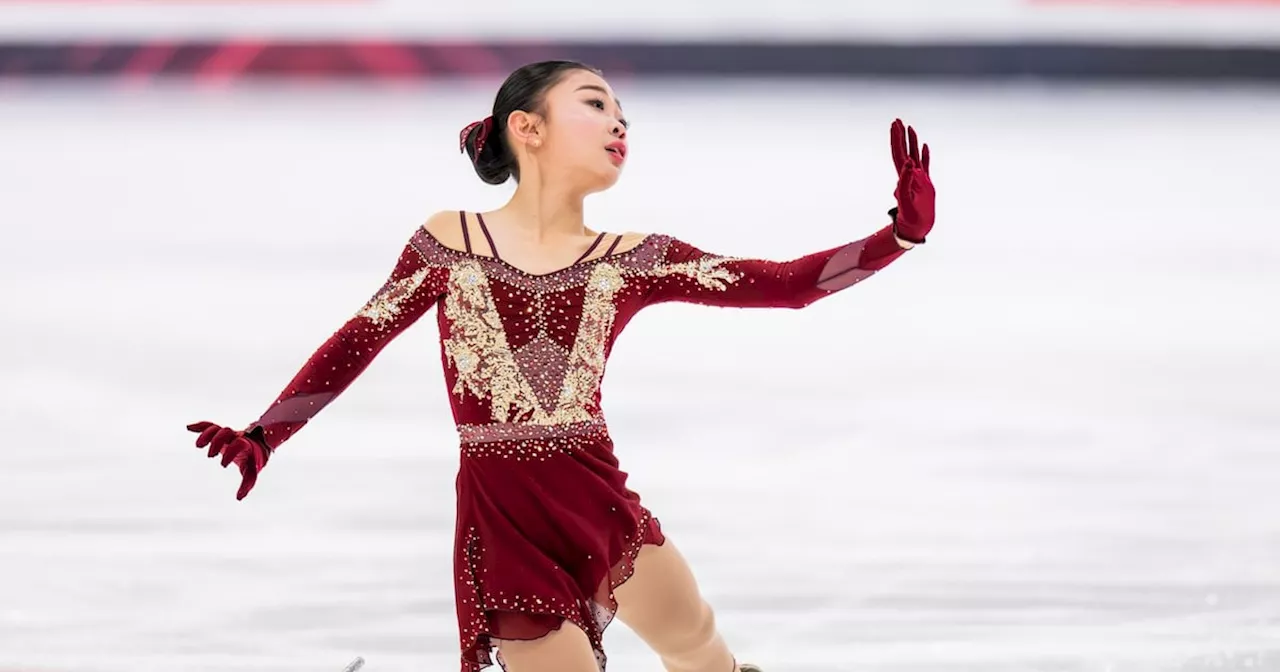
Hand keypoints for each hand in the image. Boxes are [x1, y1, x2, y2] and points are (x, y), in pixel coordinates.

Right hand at [186, 421, 270, 499]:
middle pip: (226, 432)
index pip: (238, 444)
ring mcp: (227, 435)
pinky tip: (189, 428)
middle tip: (210, 456)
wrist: (257, 445)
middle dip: (217, 442)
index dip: (230, 453)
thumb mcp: (252, 472)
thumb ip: (247, 484)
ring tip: (198, 446)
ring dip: (206, 434)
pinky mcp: (219, 434)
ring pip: (216, 428)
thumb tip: (239, 498)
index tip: (223, 465)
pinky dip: (200, 426)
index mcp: (245, 445)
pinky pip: (209, 426)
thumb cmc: (253, 460)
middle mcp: (236, 437)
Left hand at [889, 119, 934, 244]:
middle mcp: (909, 176)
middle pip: (903, 151)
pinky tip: (924, 147)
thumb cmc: (911, 218)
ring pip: (914, 155)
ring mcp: (918, 179)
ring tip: (910, 128)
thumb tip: (907, 164)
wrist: (916, 229)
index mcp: (904, 178)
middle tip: (897, 121)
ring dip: (911, 142)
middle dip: (900, 136)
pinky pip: (925, 165)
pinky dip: (924, 155)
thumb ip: (905, 182)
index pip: (898, 154)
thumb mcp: (906, 201)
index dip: (896, 139)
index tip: (895, 125)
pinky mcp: (925, 184)